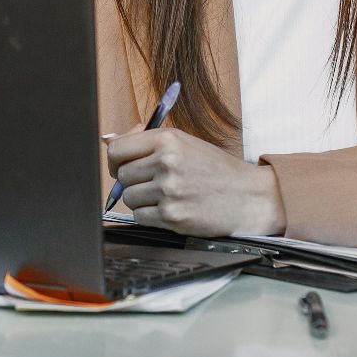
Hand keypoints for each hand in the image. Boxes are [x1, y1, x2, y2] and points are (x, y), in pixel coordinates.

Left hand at [106, 126, 286, 236]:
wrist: (249, 197)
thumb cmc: (217, 170)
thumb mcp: (185, 143)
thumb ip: (146, 140)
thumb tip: (107, 139)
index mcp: (168, 140)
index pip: (117, 149)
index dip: (115, 159)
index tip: (121, 165)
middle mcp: (166, 162)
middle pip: (121, 175)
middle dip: (131, 181)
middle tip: (151, 183)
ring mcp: (169, 190)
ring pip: (128, 198)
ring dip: (140, 200)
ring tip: (164, 196)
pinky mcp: (172, 216)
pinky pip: (139, 217)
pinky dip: (149, 216)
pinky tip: (169, 209)